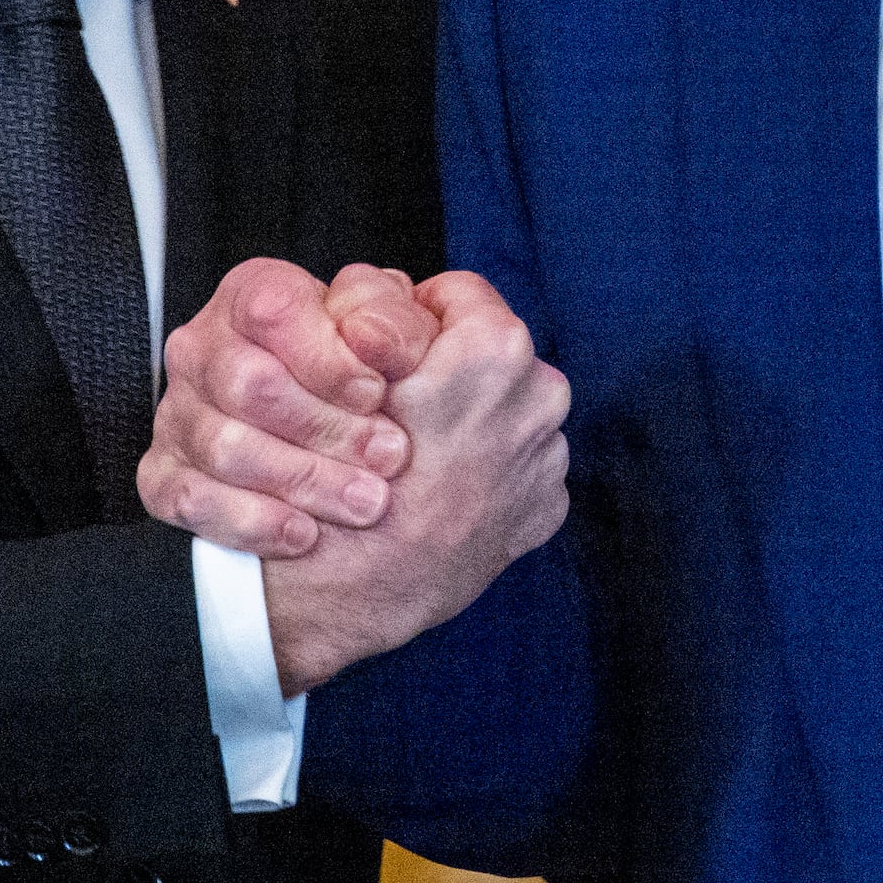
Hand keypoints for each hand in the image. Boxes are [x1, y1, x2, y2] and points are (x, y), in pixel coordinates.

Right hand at [147, 259, 446, 552]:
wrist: (349, 454)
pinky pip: (192, 500)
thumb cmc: (368, 383)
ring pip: (226, 447)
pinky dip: (253, 522)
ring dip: (305, 480)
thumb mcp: (394, 337)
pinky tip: (305, 533)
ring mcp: (178, 414)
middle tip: (388, 455)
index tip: (377, 393)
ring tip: (366, 501)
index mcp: (252, 296)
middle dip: (327, 427)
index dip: (329, 357)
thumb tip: (371, 336)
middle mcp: (204, 349)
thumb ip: (392, 321)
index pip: (273, 310)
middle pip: (248, 383)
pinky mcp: (164, 475)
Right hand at [245, 274, 570, 693]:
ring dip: (471, 422)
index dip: (409, 319)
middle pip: (490, 354)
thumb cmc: (335, 474)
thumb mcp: (341, 365)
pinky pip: (516, 467)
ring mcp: (547, 459)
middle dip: (450, 371)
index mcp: (496, 347)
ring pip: (506, 411)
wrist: (350, 589)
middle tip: (396, 411)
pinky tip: (439, 493)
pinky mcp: (544, 510)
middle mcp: (540, 396)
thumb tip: (398, 295)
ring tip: (414, 457)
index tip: (383, 356)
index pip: (456, 293)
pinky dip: (485, 473)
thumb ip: (376, 308)